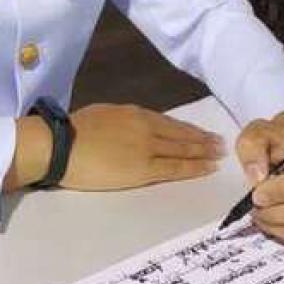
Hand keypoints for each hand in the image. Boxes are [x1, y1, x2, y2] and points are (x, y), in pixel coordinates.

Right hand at [61, 103, 225, 190]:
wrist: (63, 145)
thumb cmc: (75, 130)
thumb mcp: (104, 115)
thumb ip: (122, 121)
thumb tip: (130, 127)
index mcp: (135, 113)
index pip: (169, 122)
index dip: (188, 129)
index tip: (202, 132)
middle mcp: (146, 127)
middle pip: (181, 135)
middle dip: (202, 140)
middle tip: (221, 143)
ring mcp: (147, 148)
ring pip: (183, 150)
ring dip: (203, 152)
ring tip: (219, 155)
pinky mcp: (143, 169)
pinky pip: (174, 168)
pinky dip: (194, 168)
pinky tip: (207, 168)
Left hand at [235, 110, 283, 244]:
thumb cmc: (282, 139)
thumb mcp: (260, 132)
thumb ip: (253, 147)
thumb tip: (257, 176)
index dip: (280, 192)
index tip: (256, 195)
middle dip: (276, 213)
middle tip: (254, 208)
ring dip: (279, 227)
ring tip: (261, 215)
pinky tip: (274, 222)